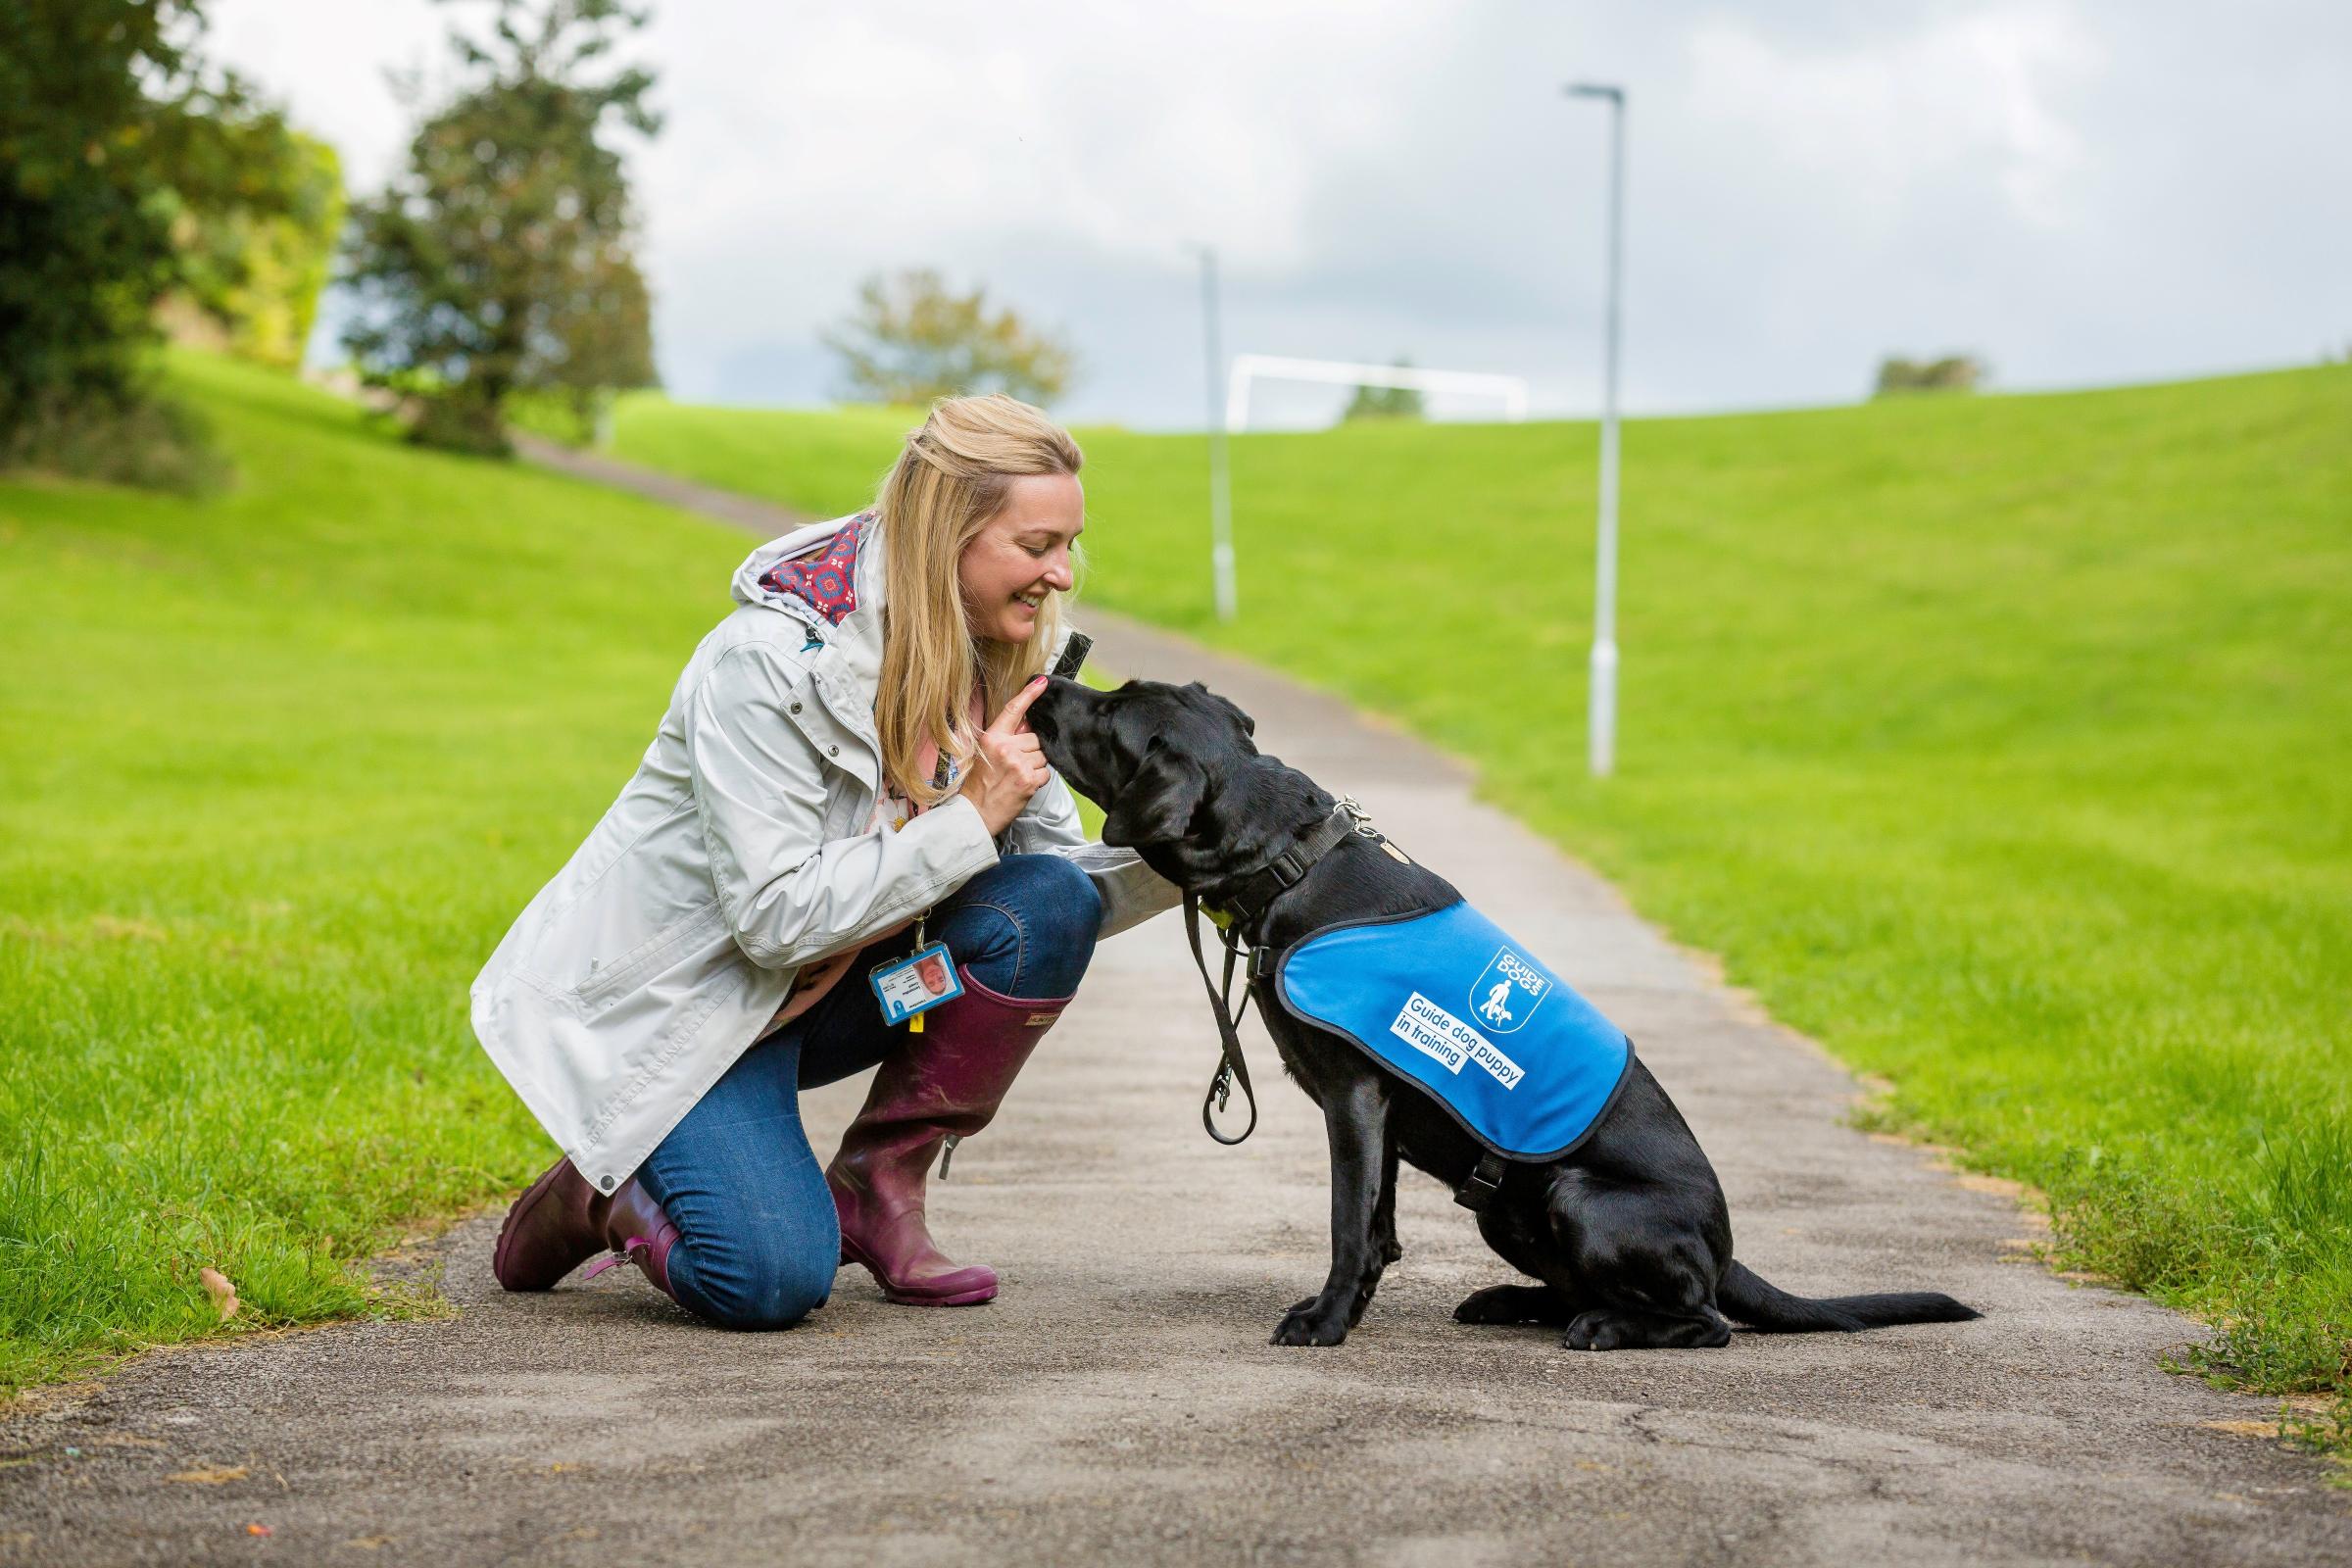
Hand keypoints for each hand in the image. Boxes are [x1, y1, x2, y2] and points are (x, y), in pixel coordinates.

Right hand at [957, 675, 1051, 835]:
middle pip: (1035, 738)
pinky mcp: (1029, 779)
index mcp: (992, 738)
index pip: (1013, 710)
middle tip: (1015, 765)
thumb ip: (1006, 738)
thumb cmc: (979, 785)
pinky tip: (1024, 784)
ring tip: (1018, 775)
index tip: (1042, 683)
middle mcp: (1006, 748)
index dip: (1029, 694)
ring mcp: (1019, 763)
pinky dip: (1039, 778)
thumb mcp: (986, 755)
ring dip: (1036, 764)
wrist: (976, 813)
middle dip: (1031, 750)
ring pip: (1043, 755)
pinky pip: (1046, 772)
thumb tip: (1029, 725)